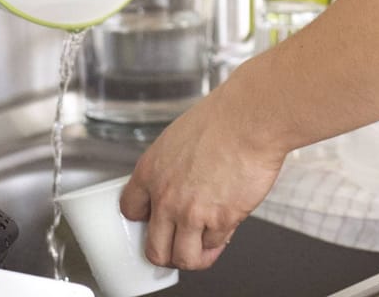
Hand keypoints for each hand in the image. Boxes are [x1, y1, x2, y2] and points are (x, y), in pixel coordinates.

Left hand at [120, 88, 285, 269]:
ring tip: (200, 249)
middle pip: (154, 249)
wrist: (249, 121)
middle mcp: (166, 198)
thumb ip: (170, 166)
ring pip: (184, 258)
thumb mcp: (178, 137)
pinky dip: (219, 241)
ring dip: (192, 257)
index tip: (151, 220)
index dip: (142, 219)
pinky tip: (223, 229)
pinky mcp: (221, 221)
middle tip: (174, 247)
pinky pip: (214, 245)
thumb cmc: (222, 119)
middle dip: (165, 253)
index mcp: (150, 171)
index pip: (130, 209)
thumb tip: (176, 181)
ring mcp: (192, 214)